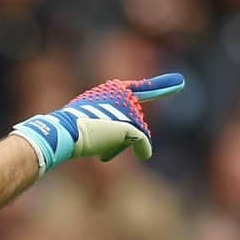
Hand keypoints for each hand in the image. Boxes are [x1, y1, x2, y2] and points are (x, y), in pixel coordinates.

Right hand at [10, 73, 184, 174]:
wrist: (60, 133)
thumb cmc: (66, 129)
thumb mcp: (82, 119)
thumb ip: (98, 122)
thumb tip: (89, 131)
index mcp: (109, 91)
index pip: (138, 89)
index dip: (159, 87)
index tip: (179, 83)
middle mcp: (120, 96)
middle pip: (135, 117)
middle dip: (130, 131)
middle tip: (133, 132)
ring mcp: (125, 110)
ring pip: (136, 131)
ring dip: (128, 141)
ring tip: (108, 147)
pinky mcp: (128, 126)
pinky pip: (142, 141)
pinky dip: (143, 149)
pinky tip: (145, 156)